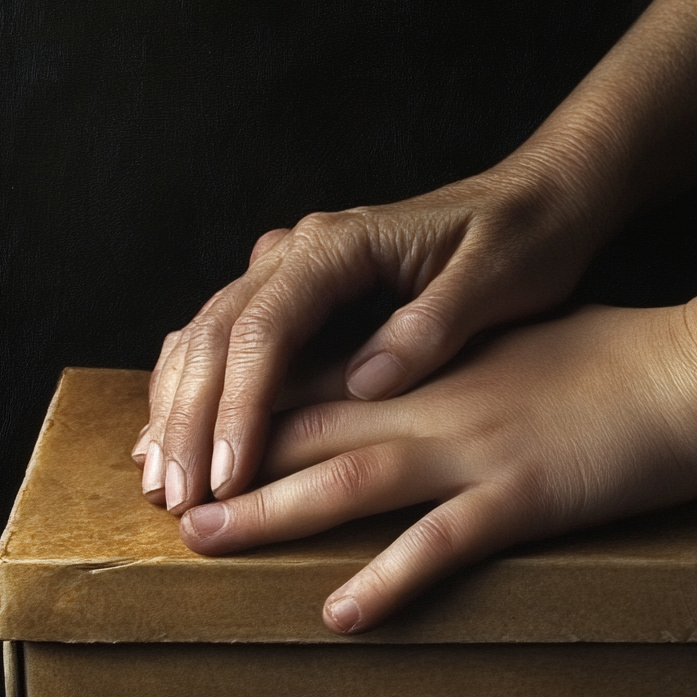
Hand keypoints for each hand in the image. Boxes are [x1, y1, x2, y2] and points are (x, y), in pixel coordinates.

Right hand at [132, 170, 594, 514]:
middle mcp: (303, 251)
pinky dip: (199, 389)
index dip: (240, 407)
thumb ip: (430, 325)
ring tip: (159, 480)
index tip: (229, 476)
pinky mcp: (304, 296)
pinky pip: (230, 340)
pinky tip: (179, 431)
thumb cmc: (524, 236)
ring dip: (178, 407)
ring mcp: (295, 270)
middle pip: (216, 333)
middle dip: (188, 418)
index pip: (265, 328)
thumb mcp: (495, 278)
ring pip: (207, 335)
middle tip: (174, 497)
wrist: (537, 199)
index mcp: (342, 245)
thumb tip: (366, 384)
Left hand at [177, 304, 696, 632]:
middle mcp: (439, 404)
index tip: (199, 438)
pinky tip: (341, 612)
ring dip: (275, 512)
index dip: (253, 411)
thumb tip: (411, 377)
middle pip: (313, 430)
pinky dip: (388, 576)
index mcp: (436, 370)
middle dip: (234, 462)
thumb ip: (455, 359)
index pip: (322, 383)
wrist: (696, 365)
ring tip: (207, 541)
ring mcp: (478, 449)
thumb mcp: (517, 343)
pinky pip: (444, 542)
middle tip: (164, 495)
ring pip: (355, 479)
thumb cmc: (615, 354)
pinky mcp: (525, 495)